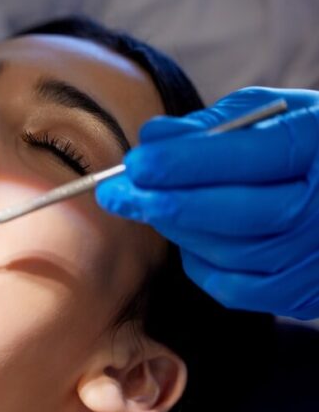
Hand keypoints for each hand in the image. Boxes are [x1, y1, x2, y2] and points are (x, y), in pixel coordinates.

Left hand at [96, 87, 318, 319]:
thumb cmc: (294, 147)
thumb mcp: (265, 118)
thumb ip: (210, 128)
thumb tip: (152, 138)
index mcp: (314, 147)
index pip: (248, 158)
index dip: (185, 163)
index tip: (135, 162)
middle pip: (235, 214)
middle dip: (165, 203)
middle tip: (113, 193)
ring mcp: (311, 257)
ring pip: (226, 252)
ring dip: (175, 228)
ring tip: (146, 203)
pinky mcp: (295, 293)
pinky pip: (229, 287)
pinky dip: (197, 260)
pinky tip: (187, 234)